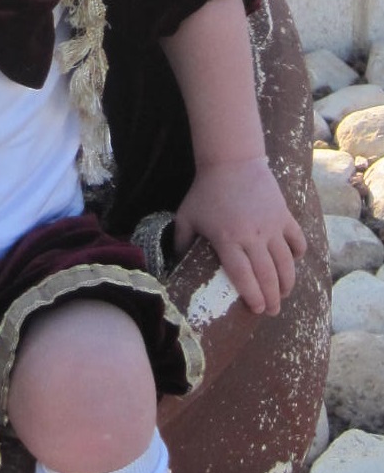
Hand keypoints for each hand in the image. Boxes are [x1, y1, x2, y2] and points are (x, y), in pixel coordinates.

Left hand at [173, 158, 306, 315]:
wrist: (231, 161)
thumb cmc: (206, 191)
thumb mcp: (187, 216)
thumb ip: (181, 242)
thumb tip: (174, 266)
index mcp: (228, 239)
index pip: (244, 277)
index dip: (253, 296)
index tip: (256, 309)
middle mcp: (252, 236)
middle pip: (268, 276)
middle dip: (272, 298)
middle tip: (272, 311)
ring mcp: (272, 226)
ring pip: (286, 263)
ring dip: (287, 283)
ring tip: (284, 295)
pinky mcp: (284, 215)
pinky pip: (297, 240)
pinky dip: (298, 254)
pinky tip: (293, 262)